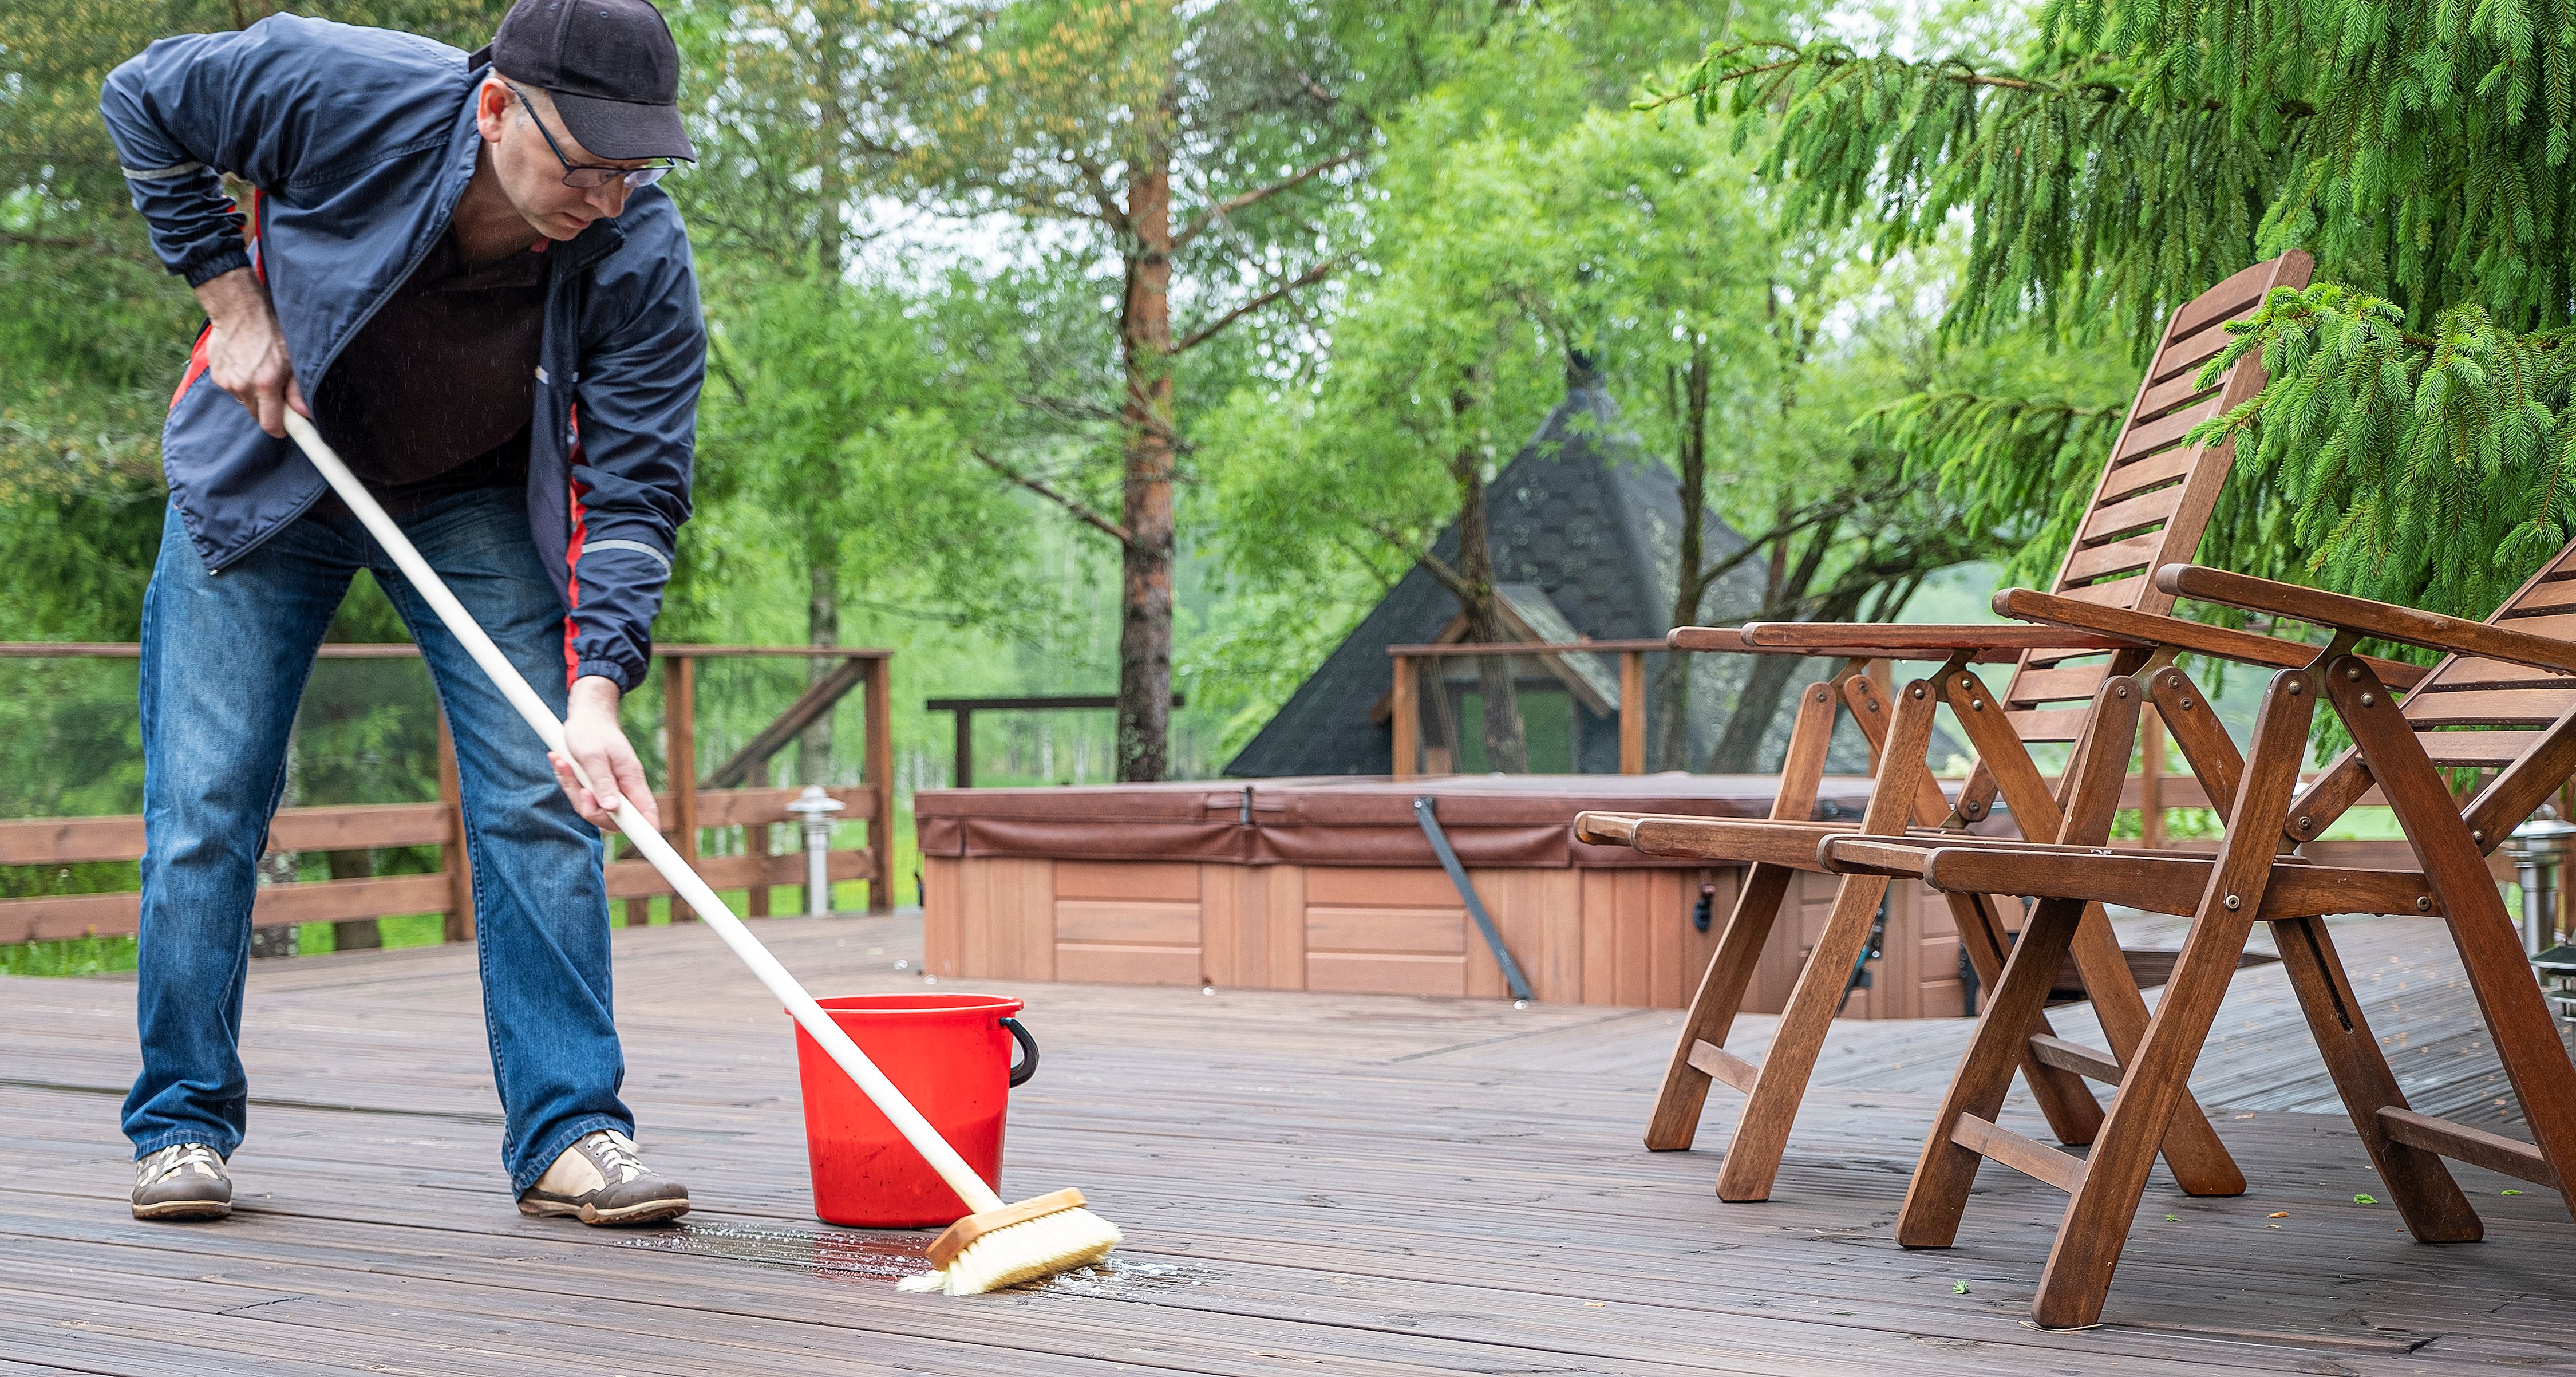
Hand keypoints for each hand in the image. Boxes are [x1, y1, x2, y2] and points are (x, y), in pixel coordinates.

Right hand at [193, 266, 307, 437]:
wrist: (238, 311)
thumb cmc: (270, 331)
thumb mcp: (292, 359)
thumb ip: (296, 389)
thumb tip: (304, 413)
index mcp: (264, 384)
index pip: (270, 424)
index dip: (280, 430)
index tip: (285, 430)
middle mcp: (243, 386)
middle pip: (256, 415)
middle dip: (268, 410)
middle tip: (276, 393)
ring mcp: (226, 382)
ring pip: (244, 401)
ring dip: (253, 395)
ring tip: (260, 372)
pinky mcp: (216, 376)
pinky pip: (233, 389)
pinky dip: (241, 383)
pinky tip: (246, 365)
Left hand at [551, 676, 660, 830]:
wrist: (586, 714)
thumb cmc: (592, 731)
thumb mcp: (593, 755)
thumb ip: (603, 781)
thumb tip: (611, 807)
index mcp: (631, 780)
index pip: (647, 814)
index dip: (648, 833)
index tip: (649, 845)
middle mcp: (624, 788)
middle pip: (613, 819)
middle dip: (589, 808)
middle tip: (579, 788)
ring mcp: (610, 788)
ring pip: (592, 808)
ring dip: (573, 790)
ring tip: (562, 764)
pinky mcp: (596, 785)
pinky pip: (582, 797)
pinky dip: (568, 783)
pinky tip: (560, 763)